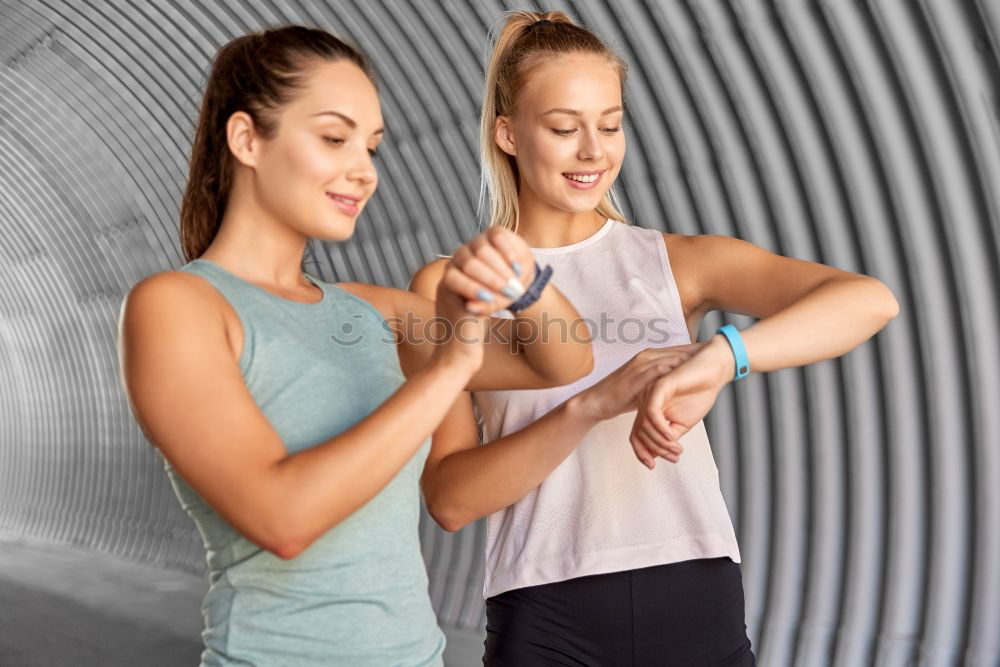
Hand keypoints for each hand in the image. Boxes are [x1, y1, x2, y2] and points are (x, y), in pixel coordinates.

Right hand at [431, 228, 533, 370]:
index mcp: (464, 268)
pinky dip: (478, 288)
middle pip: (477, 250)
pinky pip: (458, 281)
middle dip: (501, 266)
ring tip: (513, 292)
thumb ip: (492, 284)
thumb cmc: (473, 332)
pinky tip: (495, 301)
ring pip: (469, 262)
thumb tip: (514, 268)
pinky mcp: (445, 294)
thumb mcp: (485, 304)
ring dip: (494, 276)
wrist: (455, 357)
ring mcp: (447, 281)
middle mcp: (453, 270)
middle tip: (518, 283)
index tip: (521, 268)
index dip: (505, 250)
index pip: (485, 242)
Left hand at [447, 227, 535, 314]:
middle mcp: (460, 255)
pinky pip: (498, 239)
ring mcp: (476, 241)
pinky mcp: (492, 231)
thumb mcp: (491, 304)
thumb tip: (471, 308)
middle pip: (470, 264)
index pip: (453, 278)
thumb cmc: (498, 293)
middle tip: (510, 293)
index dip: (470, 289)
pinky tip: (516, 268)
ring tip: (516, 283)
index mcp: (453, 273)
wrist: (516, 276)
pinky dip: (508, 254)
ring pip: (483, 251)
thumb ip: (481, 307)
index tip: (489, 299)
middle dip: (492, 280)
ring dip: (502, 269)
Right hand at [575, 344, 706, 423]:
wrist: (596, 402)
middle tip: (719, 349)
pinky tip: (692, 370)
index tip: (714, 351)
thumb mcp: (644, 388)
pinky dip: (678, 368)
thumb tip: (673, 389)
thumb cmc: (619, 397)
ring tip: (711, 357)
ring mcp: (642, 364)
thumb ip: (658, 384)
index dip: (695, 350)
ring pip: (673, 357)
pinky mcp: (639, 374)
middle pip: (678, 350)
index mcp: (648, 358)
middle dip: (698, 350)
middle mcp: (646, 356)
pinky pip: (662, 370)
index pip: (677, 351)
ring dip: (692, 357)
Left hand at [629, 336, 733, 468]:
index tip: (652, 466)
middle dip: (654, 449)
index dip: (641, 452)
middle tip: (673, 458)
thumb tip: (655, 455)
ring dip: (660, 442)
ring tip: (676, 449)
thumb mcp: (682, 424)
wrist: (714, 371)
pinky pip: (652, 412)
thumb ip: (667, 438)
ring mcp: (650, 392)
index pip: (637, 434)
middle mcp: (645, 400)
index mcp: (649, 408)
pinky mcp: (658, 386)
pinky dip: (660, 428)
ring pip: (644, 424)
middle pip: (638, 432)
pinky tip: (671, 436)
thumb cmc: (699, 394)